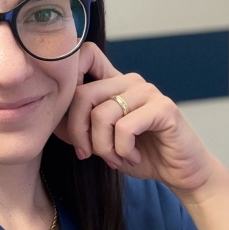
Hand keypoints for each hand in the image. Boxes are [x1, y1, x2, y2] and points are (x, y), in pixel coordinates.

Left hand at [54, 42, 218, 193]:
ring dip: (103, 147)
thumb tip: (51, 120)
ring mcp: (147, 91)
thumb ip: (79, 126)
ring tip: (115, 158)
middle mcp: (128, 81)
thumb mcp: (99, 141)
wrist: (178, 173)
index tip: (65, 119)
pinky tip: (133, 157)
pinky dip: (122, 150)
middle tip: (87, 153)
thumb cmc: (137, 154)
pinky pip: (125, 127)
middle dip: (78, 132)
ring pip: (102, 115)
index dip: (68, 79)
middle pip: (82, 95)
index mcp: (112, 83)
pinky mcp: (163, 108)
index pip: (85, 57)